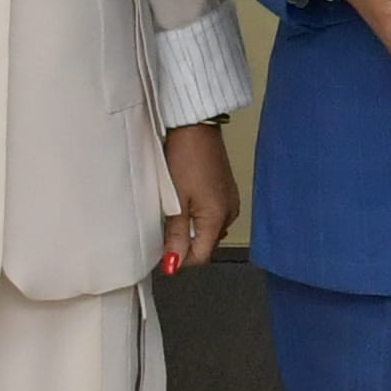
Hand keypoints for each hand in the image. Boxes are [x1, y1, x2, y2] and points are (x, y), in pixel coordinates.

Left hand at [160, 120, 236, 272]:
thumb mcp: (176, 201)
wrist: (197, 127)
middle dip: (184, 244)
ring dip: (190, 229)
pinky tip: (185, 202)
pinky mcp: (227, 191)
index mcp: (217, 219)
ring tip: (173, 212)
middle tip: (163, 229)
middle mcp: (229, 213)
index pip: (200, 257)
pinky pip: (212, 214)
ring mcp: (230, 201)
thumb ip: (175, 235)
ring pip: (208, 230)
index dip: (179, 259)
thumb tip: (173, 263)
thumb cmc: (186, 157)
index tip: (161, 253)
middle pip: (205, 244)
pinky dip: (197, 215)